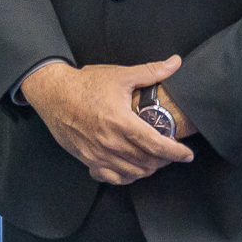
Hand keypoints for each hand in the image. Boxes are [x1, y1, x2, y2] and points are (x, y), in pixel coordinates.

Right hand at [22, 56, 193, 184]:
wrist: (53, 94)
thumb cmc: (85, 84)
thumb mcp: (119, 75)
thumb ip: (150, 72)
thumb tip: (175, 62)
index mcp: (121, 122)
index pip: (156, 145)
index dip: (176, 152)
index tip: (188, 154)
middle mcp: (110, 143)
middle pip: (148, 162)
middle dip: (165, 160)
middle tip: (171, 151)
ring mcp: (98, 154)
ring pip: (133, 172)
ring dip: (149, 168)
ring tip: (155, 158)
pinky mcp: (88, 160)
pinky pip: (113, 178)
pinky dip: (127, 176)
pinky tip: (132, 167)